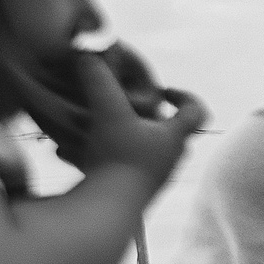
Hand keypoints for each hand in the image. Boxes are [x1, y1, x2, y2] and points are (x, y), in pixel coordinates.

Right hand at [62, 50, 206, 182]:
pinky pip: (117, 168)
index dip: (185, 96)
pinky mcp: (131, 192)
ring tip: (91, 127)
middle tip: (125, 105)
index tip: (163, 89)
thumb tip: (88, 52)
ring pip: (140, 150)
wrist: (109, 210)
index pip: (196, 112)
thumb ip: (99, 80)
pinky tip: (67, 153)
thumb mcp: (109, 111)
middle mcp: (169, 159)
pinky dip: (97, 158)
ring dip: (118, 136)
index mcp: (173, 138)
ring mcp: (152, 178)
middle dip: (147, 116)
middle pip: (170, 133)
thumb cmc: (118, 159)